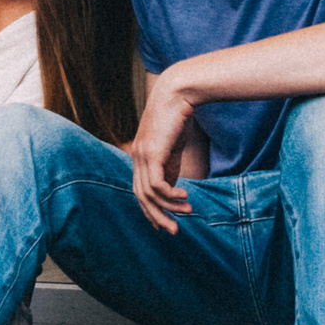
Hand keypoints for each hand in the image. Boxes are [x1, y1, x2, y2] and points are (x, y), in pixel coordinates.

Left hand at [127, 75, 196, 233]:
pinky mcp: (152, 153)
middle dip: (157, 217)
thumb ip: (170, 166)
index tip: (164, 224)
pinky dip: (170, 195)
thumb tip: (173, 189)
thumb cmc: (179, 117)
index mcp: (140, 157)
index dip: (150, 210)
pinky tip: (185, 197)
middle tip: (174, 231)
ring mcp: (142, 156)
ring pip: (149, 194)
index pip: (140, 191)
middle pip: (141, 197)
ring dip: (169, 208)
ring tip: (188, 211)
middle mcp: (137, 158)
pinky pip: (157, 184)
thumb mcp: (174, 147)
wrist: (178, 93)